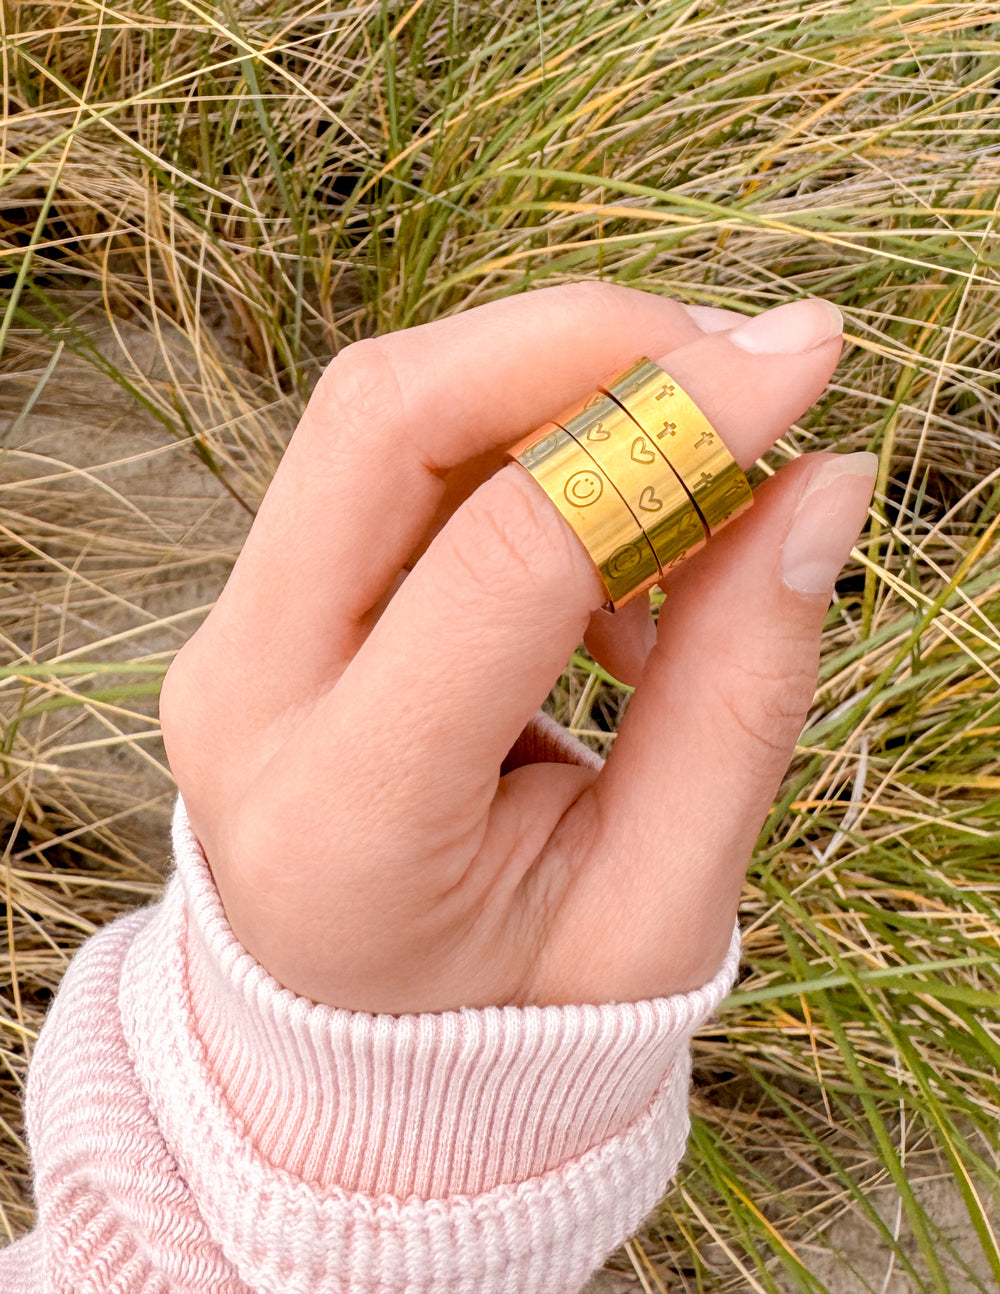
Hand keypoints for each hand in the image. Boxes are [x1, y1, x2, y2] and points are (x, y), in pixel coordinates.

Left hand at [158, 283, 873, 1013]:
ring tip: (683, 507)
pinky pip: (390, 470)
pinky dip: (520, 457)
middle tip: (732, 360)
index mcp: (348, 815)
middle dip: (576, 342)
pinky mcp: (264, 611)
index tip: (800, 369)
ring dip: (552, 394)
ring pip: (380, 416)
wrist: (367, 1063)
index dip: (665, 432)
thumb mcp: (654, 909)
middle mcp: (247, 704)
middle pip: (384, 413)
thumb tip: (816, 488)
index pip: (506, 553)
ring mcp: (235, 644)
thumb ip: (739, 699)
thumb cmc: (518, 1021)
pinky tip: (608, 561)